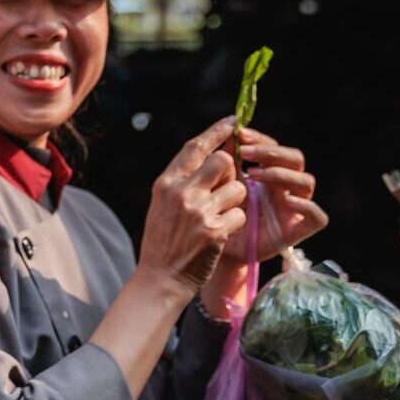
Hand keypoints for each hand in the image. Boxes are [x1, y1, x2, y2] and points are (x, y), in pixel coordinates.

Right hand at [136, 118, 249, 296]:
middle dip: (231, 172)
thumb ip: (184, 181)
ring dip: (235, 202)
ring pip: (238, 189)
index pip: (195, 148)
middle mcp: (181, 193)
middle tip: (224, 187)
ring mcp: (198, 212)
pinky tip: (218, 235)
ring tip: (218, 217)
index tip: (232, 122)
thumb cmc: (163, 240)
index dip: (216, 132)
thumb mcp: (162, 204)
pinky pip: (240, 215)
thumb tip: (214, 157)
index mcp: (166, 183)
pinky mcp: (215, 231)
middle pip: (223, 162)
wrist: (160, 277)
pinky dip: (234, 224)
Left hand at [225, 127, 328, 262]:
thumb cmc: (220, 215)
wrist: (217, 250)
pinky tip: (287, 200)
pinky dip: (306, 205)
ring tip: (252, 176)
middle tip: (243, 153)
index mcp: (268, 174)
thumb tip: (226, 132)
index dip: (260, 139)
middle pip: (295, 159)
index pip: (275, 148)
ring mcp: (294, 208)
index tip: (239, 134)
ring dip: (281, 173)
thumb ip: (226, 161)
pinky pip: (318, 216)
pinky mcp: (299, 230)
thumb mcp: (220, 184)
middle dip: (270, 152)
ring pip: (306, 181)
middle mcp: (285, 187)